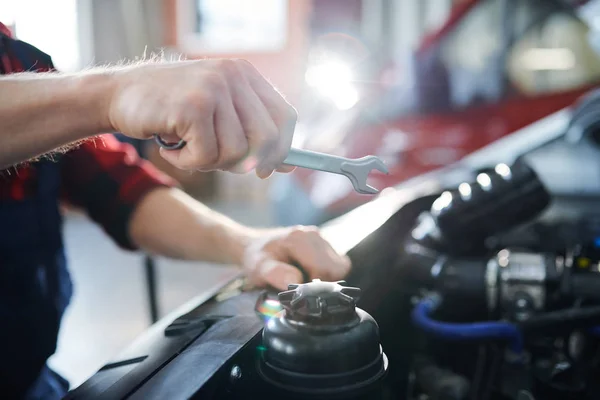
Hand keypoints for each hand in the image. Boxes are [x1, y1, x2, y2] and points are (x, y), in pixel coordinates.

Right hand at [108, 59, 296, 177]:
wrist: (120, 95)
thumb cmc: (172, 110)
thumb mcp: (218, 114)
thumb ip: (251, 134)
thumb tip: (287, 166)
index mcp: (245, 74)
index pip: (285, 117)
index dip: (281, 149)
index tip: (268, 169)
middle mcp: (233, 76)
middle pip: (267, 139)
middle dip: (246, 162)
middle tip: (218, 162)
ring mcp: (213, 88)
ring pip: (237, 153)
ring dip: (210, 163)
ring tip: (188, 147)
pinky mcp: (193, 106)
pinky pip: (206, 157)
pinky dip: (188, 162)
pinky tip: (171, 146)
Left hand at [242, 226, 351, 290]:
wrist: (255, 245)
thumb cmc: (257, 258)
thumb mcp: (259, 268)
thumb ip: (276, 273)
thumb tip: (296, 280)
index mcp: (300, 238)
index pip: (325, 269)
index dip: (315, 286)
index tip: (299, 290)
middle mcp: (315, 235)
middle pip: (338, 268)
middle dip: (323, 282)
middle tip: (302, 285)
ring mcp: (322, 238)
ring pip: (340, 267)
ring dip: (326, 278)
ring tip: (304, 278)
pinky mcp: (325, 245)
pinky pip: (337, 265)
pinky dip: (326, 273)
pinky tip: (309, 273)